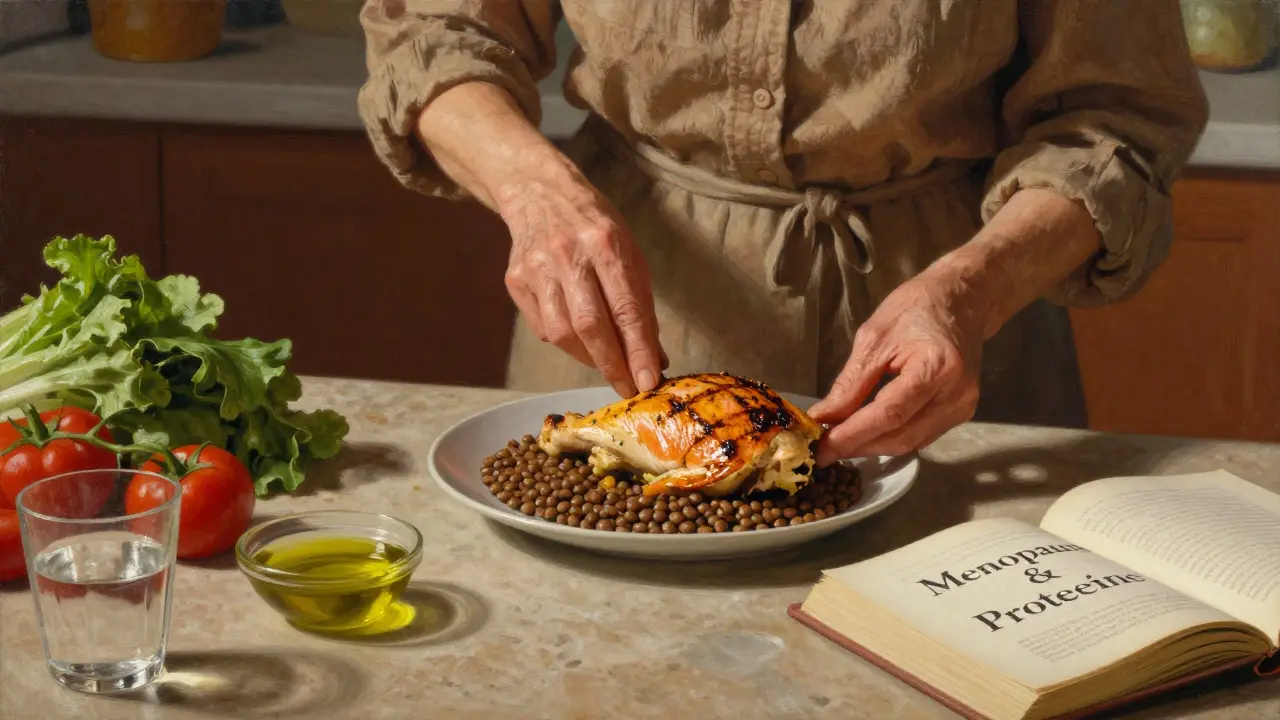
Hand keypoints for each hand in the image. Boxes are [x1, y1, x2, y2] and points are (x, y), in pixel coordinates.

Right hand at [498, 174, 666, 397]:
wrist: (539, 193)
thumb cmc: (594, 225)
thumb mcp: (629, 251)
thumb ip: (641, 303)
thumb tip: (655, 356)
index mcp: (605, 243)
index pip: (626, 308)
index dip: (638, 350)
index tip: (649, 380)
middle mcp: (568, 255)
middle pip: (590, 325)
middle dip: (613, 364)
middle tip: (628, 388)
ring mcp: (537, 268)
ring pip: (562, 333)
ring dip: (589, 358)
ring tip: (607, 364)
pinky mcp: (516, 281)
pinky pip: (543, 328)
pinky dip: (566, 343)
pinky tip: (579, 340)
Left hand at [807, 269, 987, 464]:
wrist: (962, 300)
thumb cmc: (916, 307)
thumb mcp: (874, 337)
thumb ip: (851, 382)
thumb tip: (824, 416)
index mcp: (936, 367)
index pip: (889, 414)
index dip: (853, 435)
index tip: (822, 448)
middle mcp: (956, 394)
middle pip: (902, 436)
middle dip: (859, 446)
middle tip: (824, 450)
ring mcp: (963, 406)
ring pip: (911, 442)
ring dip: (873, 447)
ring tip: (841, 442)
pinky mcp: (961, 412)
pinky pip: (921, 436)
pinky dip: (891, 437)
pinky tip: (868, 433)